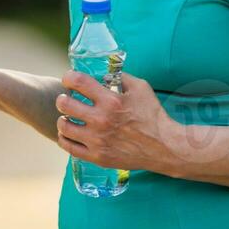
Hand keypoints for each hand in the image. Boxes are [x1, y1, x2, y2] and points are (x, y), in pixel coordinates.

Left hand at [54, 71, 178, 171]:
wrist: (164, 147)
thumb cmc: (153, 116)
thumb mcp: (141, 88)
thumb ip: (121, 77)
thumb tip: (104, 72)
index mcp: (111, 101)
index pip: (77, 81)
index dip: (69, 77)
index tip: (69, 80)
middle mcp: (101, 120)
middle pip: (64, 104)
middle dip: (63, 98)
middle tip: (67, 99)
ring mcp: (98, 140)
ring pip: (63, 126)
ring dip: (63, 119)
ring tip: (68, 117)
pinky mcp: (98, 157)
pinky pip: (69, 147)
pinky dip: (65, 138)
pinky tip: (70, 134)